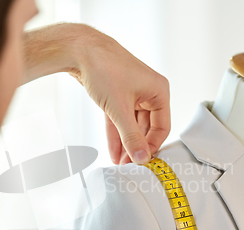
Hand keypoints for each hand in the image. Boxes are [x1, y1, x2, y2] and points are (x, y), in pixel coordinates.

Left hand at [69, 25, 170, 164]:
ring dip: (125, 143)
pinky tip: (113, 152)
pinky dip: (116, 134)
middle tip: (128, 166)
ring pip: (131, 126)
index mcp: (158, 92)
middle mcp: (148, 93)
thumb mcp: (119, 108)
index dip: (152, 146)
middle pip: (147, 128)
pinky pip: (120, 120)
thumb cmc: (105, 69)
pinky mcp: (117, 96)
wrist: (80, 50)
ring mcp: (132, 94)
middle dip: (136, 147)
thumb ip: (131, 136)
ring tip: (119, 163)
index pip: (162, 127)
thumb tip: (141, 158)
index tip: (142, 162)